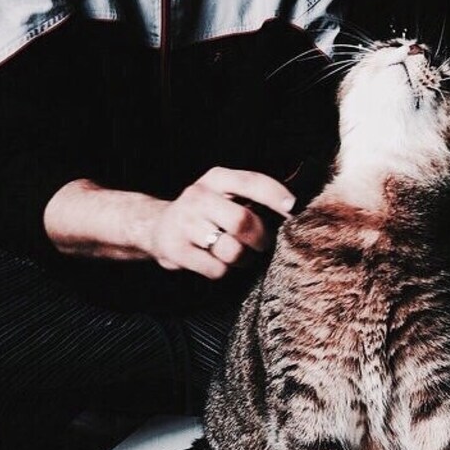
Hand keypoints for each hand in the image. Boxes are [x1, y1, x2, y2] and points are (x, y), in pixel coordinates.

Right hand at [145, 167, 295, 277]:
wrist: (156, 227)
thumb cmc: (205, 214)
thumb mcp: (224, 195)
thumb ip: (253, 199)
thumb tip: (293, 212)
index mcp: (216, 179)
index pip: (250, 181)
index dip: (274, 195)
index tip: (293, 208)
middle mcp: (198, 196)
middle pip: (242, 221)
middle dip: (260, 239)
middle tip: (262, 245)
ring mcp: (184, 223)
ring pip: (231, 250)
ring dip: (243, 259)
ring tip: (239, 256)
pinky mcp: (175, 249)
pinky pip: (216, 269)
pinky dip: (223, 271)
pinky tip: (216, 262)